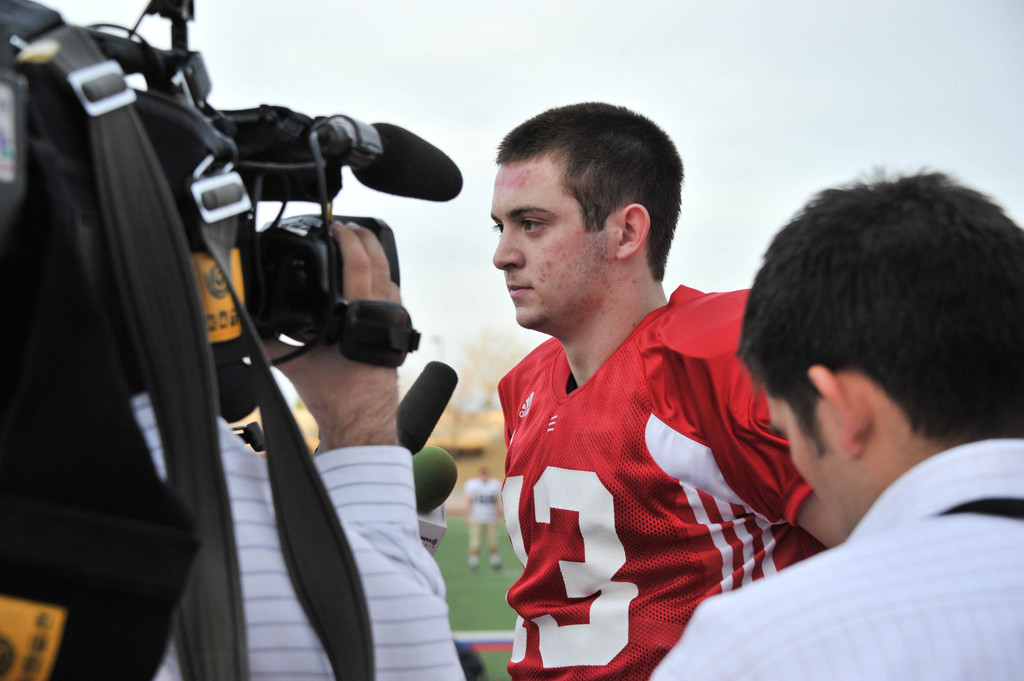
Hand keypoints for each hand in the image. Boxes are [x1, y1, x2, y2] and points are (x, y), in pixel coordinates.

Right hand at [267, 222, 399, 449]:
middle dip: (366, 238)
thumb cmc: (336, 396)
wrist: (361, 421)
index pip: (360, 264)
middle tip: (348, 225)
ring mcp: (392, 322)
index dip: (349, 240)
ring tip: (358, 244)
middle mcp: (381, 314)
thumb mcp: (298, 364)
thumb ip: (273, 341)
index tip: (335, 226)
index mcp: (359, 315)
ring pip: (390, 278)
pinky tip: (368, 279)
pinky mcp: (395, 332)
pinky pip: (392, 296)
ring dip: (375, 257)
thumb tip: (247, 324)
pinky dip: (381, 279)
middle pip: (381, 262)